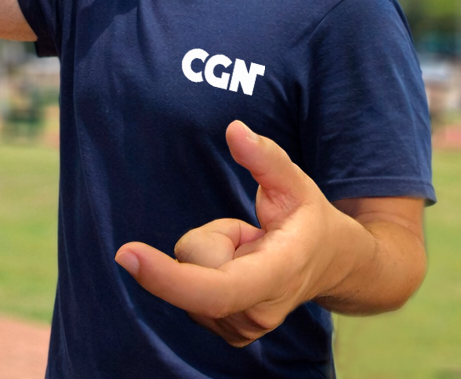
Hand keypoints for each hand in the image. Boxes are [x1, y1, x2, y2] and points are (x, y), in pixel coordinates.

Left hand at [113, 121, 368, 346]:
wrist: (333, 267)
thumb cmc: (309, 220)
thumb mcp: (296, 183)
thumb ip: (265, 157)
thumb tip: (234, 130)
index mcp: (277, 276)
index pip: (215, 289)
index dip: (167, 278)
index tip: (127, 254)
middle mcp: (257, 313)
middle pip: (193, 263)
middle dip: (211, 236)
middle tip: (250, 233)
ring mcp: (241, 329)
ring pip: (188, 275)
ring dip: (210, 255)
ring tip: (250, 250)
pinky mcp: (225, 331)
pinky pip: (187, 290)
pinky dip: (206, 272)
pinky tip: (240, 267)